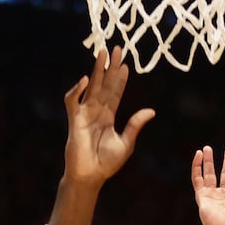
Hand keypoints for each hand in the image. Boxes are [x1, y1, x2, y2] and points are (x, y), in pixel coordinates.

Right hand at [61, 46, 154, 187]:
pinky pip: (73, 101)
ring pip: (91, 86)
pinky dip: (77, 90)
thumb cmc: (106, 163)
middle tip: (116, 48)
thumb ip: (135, 125)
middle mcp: (96, 111)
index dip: (120, 79)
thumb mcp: (126, 142)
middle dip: (109, 66)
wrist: (91, 176)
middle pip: (104, 84)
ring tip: (102, 53)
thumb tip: (151, 110)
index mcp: (108, 116)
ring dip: (96, 70)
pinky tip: (85, 80)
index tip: (126, 64)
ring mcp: (85, 114)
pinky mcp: (75, 120)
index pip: (115, 92)